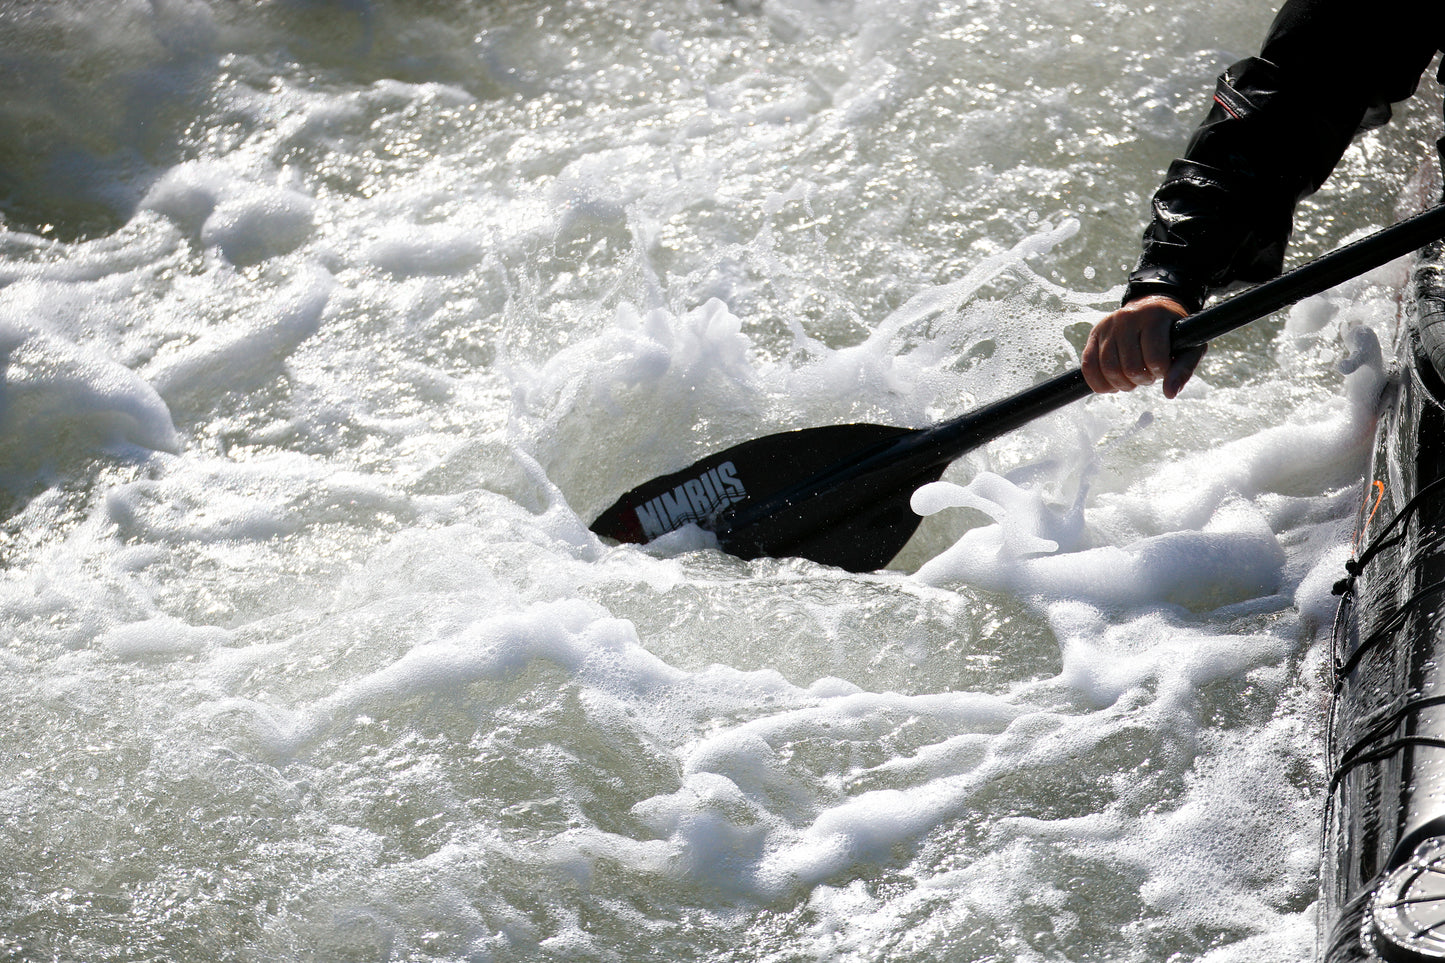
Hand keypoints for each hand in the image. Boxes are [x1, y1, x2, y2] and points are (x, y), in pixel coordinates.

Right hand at [1081, 295, 1203, 398]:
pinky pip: (1088, 366)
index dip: (1160, 373)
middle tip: (1148, 375)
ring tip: (1132, 379)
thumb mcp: (1188, 346)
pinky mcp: (1094, 334)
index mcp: (1154, 317)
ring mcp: (1108, 325)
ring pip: (1108, 369)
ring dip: (1122, 384)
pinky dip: (1099, 383)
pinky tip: (1112, 386)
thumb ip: (1182, 370)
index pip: (1154, 358)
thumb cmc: (1173, 331)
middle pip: (1130, 367)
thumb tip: (1169, 394)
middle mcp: (1128, 318)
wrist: (1153, 306)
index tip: (1163, 369)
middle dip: (1141, 380)